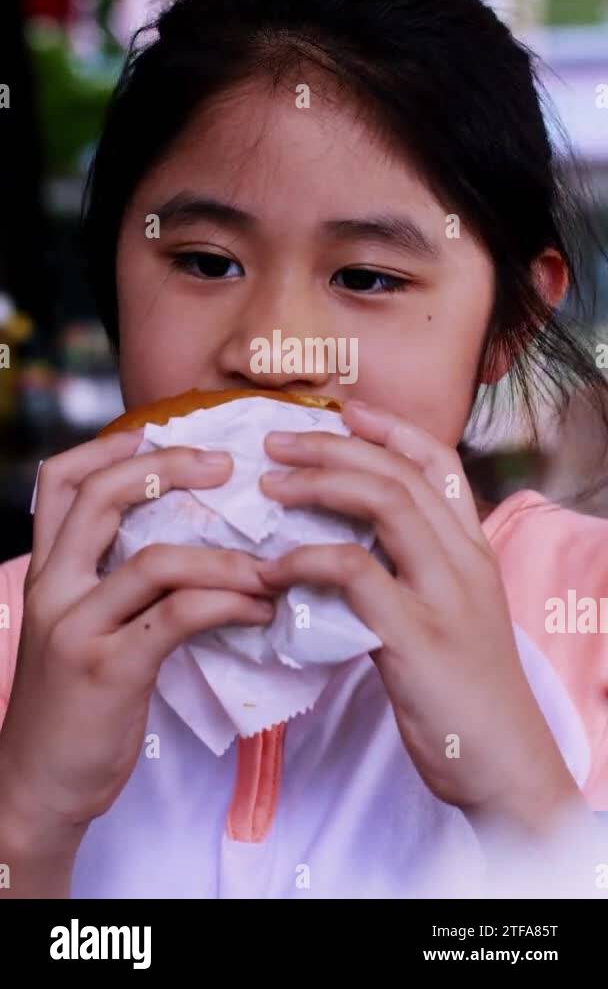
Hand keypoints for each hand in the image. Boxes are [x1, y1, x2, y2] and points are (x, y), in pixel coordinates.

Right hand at [0, 431, 275, 893]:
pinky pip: (180, 615)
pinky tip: (261, 612)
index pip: (59, 483)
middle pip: (100, 497)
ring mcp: (78, 627)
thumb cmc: (73, 707)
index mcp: (46, 573)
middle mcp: (52, 588)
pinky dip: (231, 604)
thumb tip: (192, 546)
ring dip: (223, 556)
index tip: (158, 430)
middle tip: (227, 465)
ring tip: (269, 566)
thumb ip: (116, 586)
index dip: (107, 447)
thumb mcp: (81, 631)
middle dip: (167, 468)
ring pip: (154, 559)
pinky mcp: (110, 669)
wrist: (37, 788)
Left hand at [258, 399, 581, 834]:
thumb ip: (411, 575)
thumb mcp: (452, 618)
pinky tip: (273, 571)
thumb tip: (345, 547)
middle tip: (277, 441)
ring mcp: (445, 595)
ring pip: (385, 505)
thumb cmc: (468, 695)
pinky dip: (308, 560)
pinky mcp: (417, 636)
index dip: (391, 429)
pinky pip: (356, 574)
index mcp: (474, 551)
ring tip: (270, 487)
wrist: (505, 767)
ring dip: (320, 485)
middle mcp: (465, 561)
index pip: (440, 464)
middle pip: (400, 474)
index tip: (343, 411)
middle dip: (334, 447)